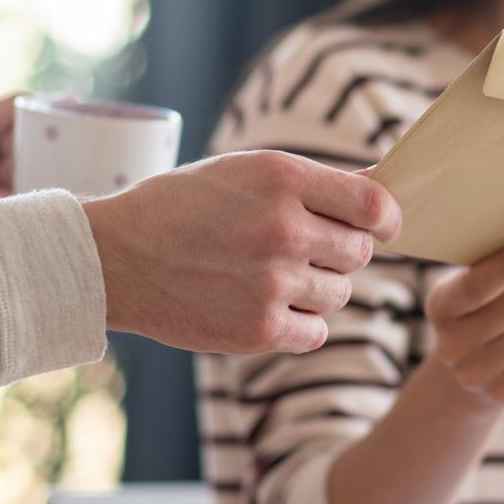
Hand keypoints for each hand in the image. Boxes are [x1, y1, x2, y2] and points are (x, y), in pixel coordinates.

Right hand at [80, 151, 401, 353]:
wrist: (116, 258)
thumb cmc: (183, 208)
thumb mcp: (244, 172)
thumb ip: (315, 183)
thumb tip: (384, 189)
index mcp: (281, 178)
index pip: (374, 204)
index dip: (386, 218)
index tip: (381, 225)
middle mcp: (282, 229)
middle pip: (361, 251)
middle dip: (340, 251)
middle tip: (299, 248)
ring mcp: (272, 282)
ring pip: (340, 292)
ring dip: (318, 287)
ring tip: (271, 275)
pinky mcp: (259, 329)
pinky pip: (317, 331)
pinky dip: (300, 323)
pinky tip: (265, 305)